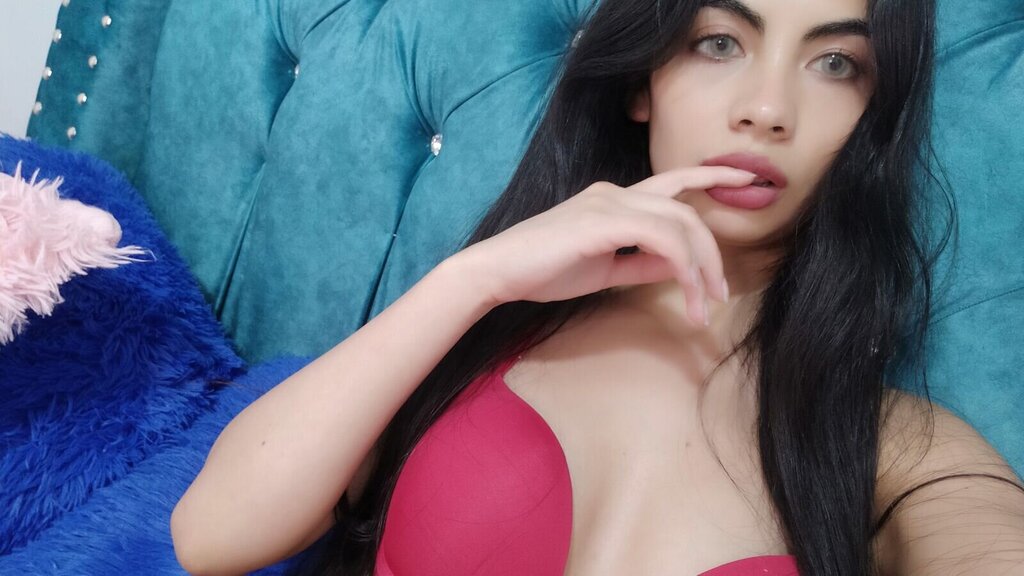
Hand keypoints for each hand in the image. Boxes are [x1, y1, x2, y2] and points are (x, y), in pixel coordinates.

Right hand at [452, 166, 756, 325]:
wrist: (498, 272)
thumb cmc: (542, 271)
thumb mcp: (603, 269)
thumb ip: (640, 264)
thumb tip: (678, 269)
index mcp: (613, 199)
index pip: (673, 183)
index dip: (712, 179)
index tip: (746, 181)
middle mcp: (615, 192)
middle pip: (685, 209)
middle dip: (712, 250)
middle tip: (721, 292)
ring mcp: (610, 203)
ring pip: (680, 223)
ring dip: (701, 266)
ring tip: (706, 303)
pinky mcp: (604, 220)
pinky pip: (663, 238)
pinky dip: (683, 266)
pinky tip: (686, 294)